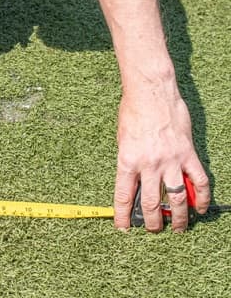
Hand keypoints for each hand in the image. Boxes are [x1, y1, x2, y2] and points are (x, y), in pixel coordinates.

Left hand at [114, 88, 209, 231]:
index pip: (124, 196)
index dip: (123, 216)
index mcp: (127, 161)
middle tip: (153, 230)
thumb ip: (129, 164)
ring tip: (178, 228)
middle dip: (152, 222)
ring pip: (177, 197)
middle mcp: (149, 164)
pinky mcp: (188, 153)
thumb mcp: (122, 141)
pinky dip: (202, 197)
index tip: (123, 228)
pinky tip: (200, 208)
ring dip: (178, 217)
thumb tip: (135, 185)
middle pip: (151, 203)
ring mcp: (170, 160)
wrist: (151, 92)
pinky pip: (198, 181)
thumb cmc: (132, 113)